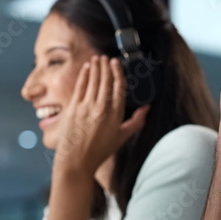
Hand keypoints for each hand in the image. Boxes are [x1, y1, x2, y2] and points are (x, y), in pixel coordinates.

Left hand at [54, 56, 149, 176]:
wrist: (77, 161)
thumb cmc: (100, 151)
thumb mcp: (122, 137)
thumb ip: (136, 122)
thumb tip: (147, 108)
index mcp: (115, 115)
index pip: (119, 88)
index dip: (118, 73)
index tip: (116, 63)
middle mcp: (101, 109)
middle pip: (105, 82)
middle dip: (105, 67)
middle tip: (106, 57)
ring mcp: (86, 108)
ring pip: (93, 81)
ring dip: (95, 68)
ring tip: (97, 59)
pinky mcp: (73, 108)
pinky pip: (80, 87)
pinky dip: (84, 76)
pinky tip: (86, 68)